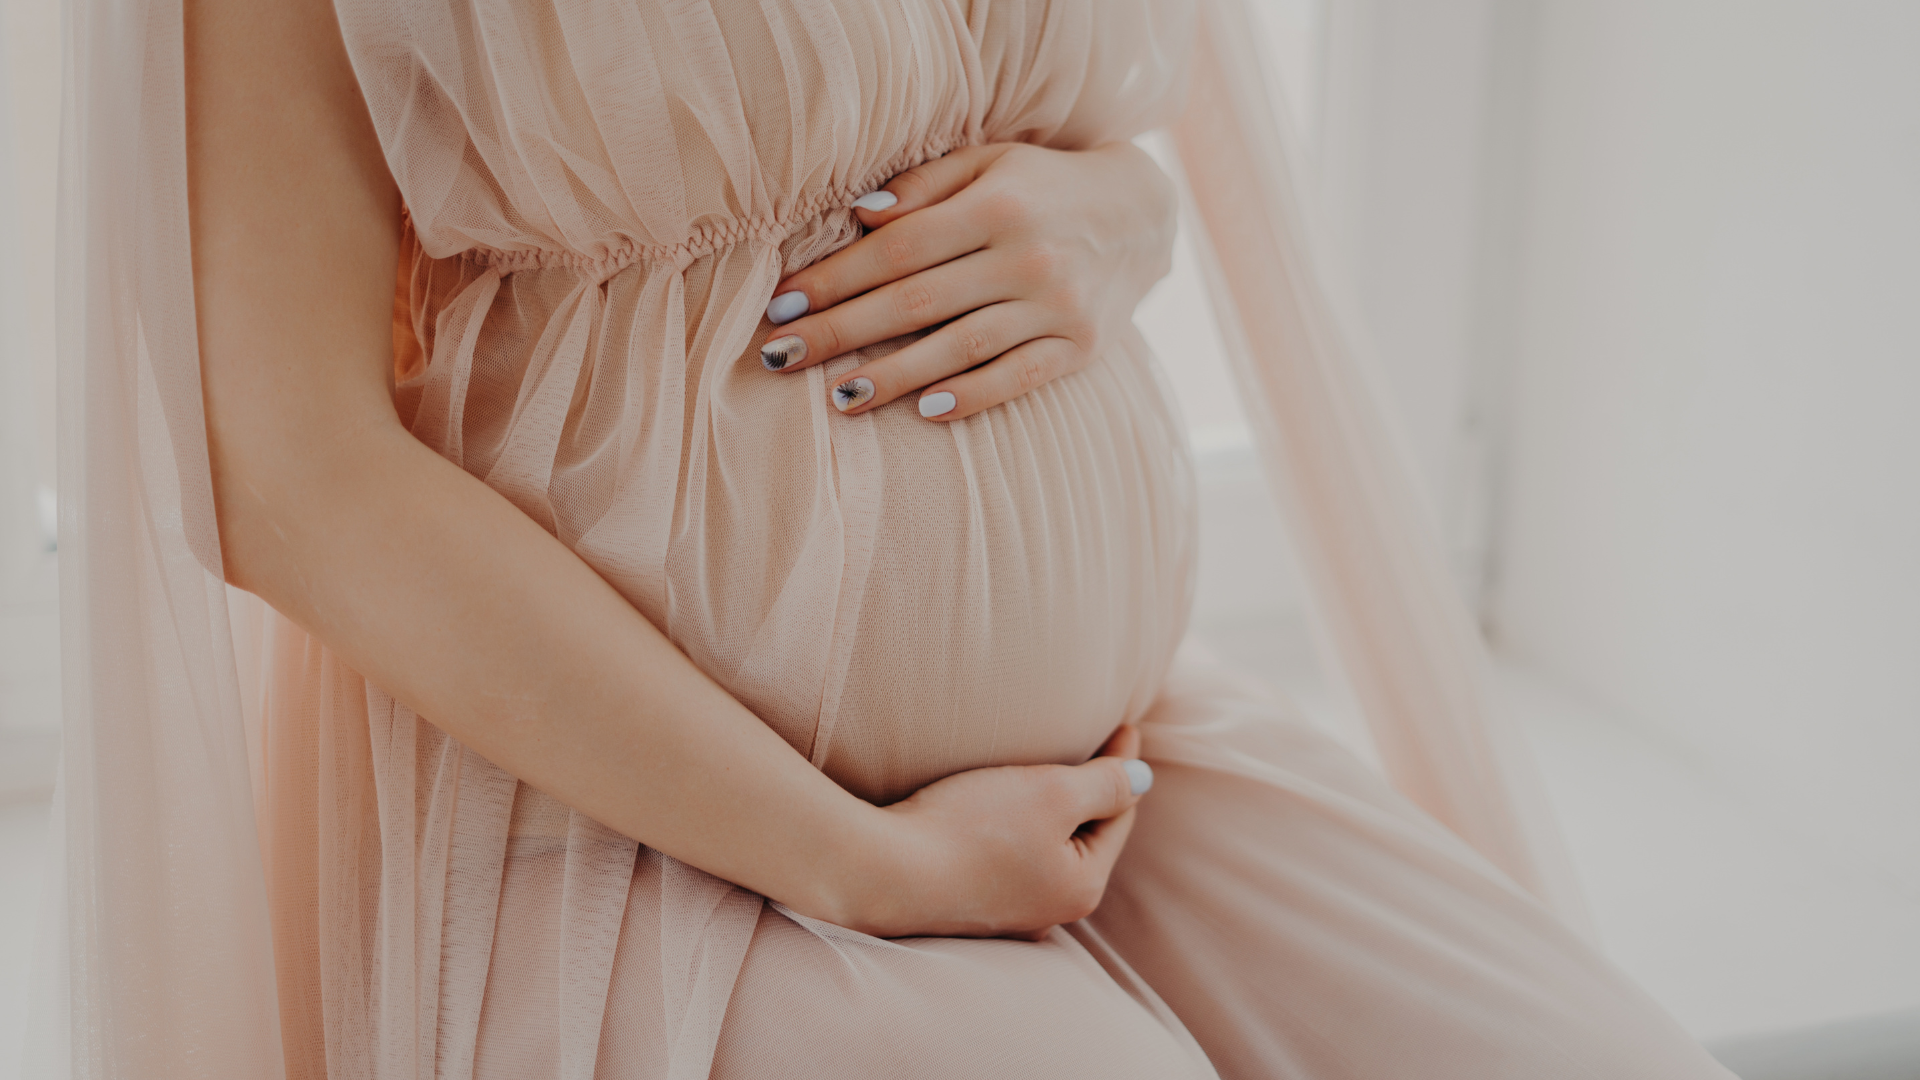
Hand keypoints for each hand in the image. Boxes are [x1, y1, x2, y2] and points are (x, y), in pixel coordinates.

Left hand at [759, 141, 1175, 420]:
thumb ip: (922, 187)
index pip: (898, 250)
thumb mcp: (988, 163)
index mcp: (997, 205)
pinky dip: (971, 396)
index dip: (835, 279)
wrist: (1142, 216)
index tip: (782, 306)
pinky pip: (1018, 377)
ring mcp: (1058, 306)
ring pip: (961, 347)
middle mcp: (1028, 256)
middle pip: (917, 303)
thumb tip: (857, 218)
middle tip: (781, 358)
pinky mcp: (1082, 347)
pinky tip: (925, 411)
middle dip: (842, 333)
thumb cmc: (1041, 186)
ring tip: (839, 397)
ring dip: (895, 376)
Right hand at [819, 726, 1153, 939]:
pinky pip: (1007, 856)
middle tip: (1092, 744)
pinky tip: (994, 808)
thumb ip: (1105, 784)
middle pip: (1083, 835)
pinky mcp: (966, 900)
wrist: (882, 870)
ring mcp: (1006, 911)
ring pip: (1044, 846)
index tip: (1123, 723)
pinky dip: (1012, 827)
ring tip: (1043, 772)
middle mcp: (1049, 910)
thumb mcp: (1052, 794)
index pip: (1119, 814)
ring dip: (1047, 809)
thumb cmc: (970, 830)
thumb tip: (1143, 780)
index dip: (1123, 765)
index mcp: (1081, 886)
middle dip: (1089, 791)